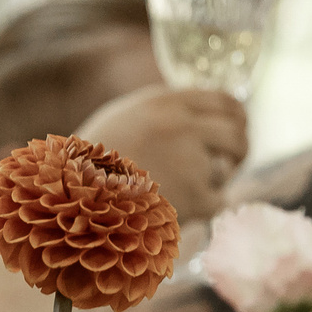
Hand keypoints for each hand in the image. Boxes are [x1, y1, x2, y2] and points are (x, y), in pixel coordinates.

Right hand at [75, 85, 248, 220]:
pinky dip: (202, 209)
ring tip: (184, 189)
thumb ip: (159, 112)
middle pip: (235, 133)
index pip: (223, 101)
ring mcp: (191, 161)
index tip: (239, 126)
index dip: (237, 116)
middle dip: (238, 149)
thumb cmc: (88, 163)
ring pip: (227, 169)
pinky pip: (216, 201)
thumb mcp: (121, 118)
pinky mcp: (195, 197)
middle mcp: (182, 126)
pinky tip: (177, 210)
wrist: (73, 201)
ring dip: (215, 180)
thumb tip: (200, 116)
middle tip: (232, 161)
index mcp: (163, 102)